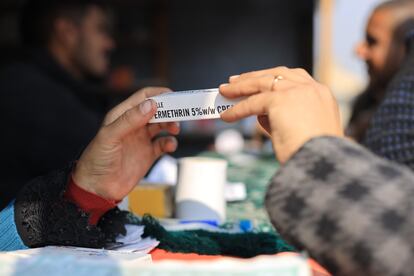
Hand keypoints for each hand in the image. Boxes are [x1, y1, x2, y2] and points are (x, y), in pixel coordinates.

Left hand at [73, 87, 179, 200]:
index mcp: (122, 116)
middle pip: (156, 111)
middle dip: (169, 110)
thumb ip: (130, 120)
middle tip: (180, 113)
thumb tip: (151, 104)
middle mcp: (134, 125)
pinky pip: (163, 144)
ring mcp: (142, 140)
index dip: (158, 94)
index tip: (173, 95)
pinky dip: (170, 143)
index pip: (143, 97)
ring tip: (175, 129)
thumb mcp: (110, 136)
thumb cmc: (97, 160)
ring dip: (171, 125)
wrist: (98, 189)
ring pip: (162, 126)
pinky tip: (170, 146)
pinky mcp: (148, 154)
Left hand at [219, 67, 342, 162]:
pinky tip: (227, 116)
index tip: (258, 80)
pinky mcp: (280, 101)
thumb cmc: (313, 156)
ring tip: (225, 92)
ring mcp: (296, 92)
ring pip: (262, 83)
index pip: (294, 77)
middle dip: (254, 77)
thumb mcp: (301, 131)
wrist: (320, 164)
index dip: (273, 77)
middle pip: (276, 74)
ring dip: (240, 87)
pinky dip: (237, 110)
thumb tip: (260, 113)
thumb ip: (282, 118)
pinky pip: (252, 103)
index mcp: (321, 95)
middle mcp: (311, 88)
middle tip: (235, 81)